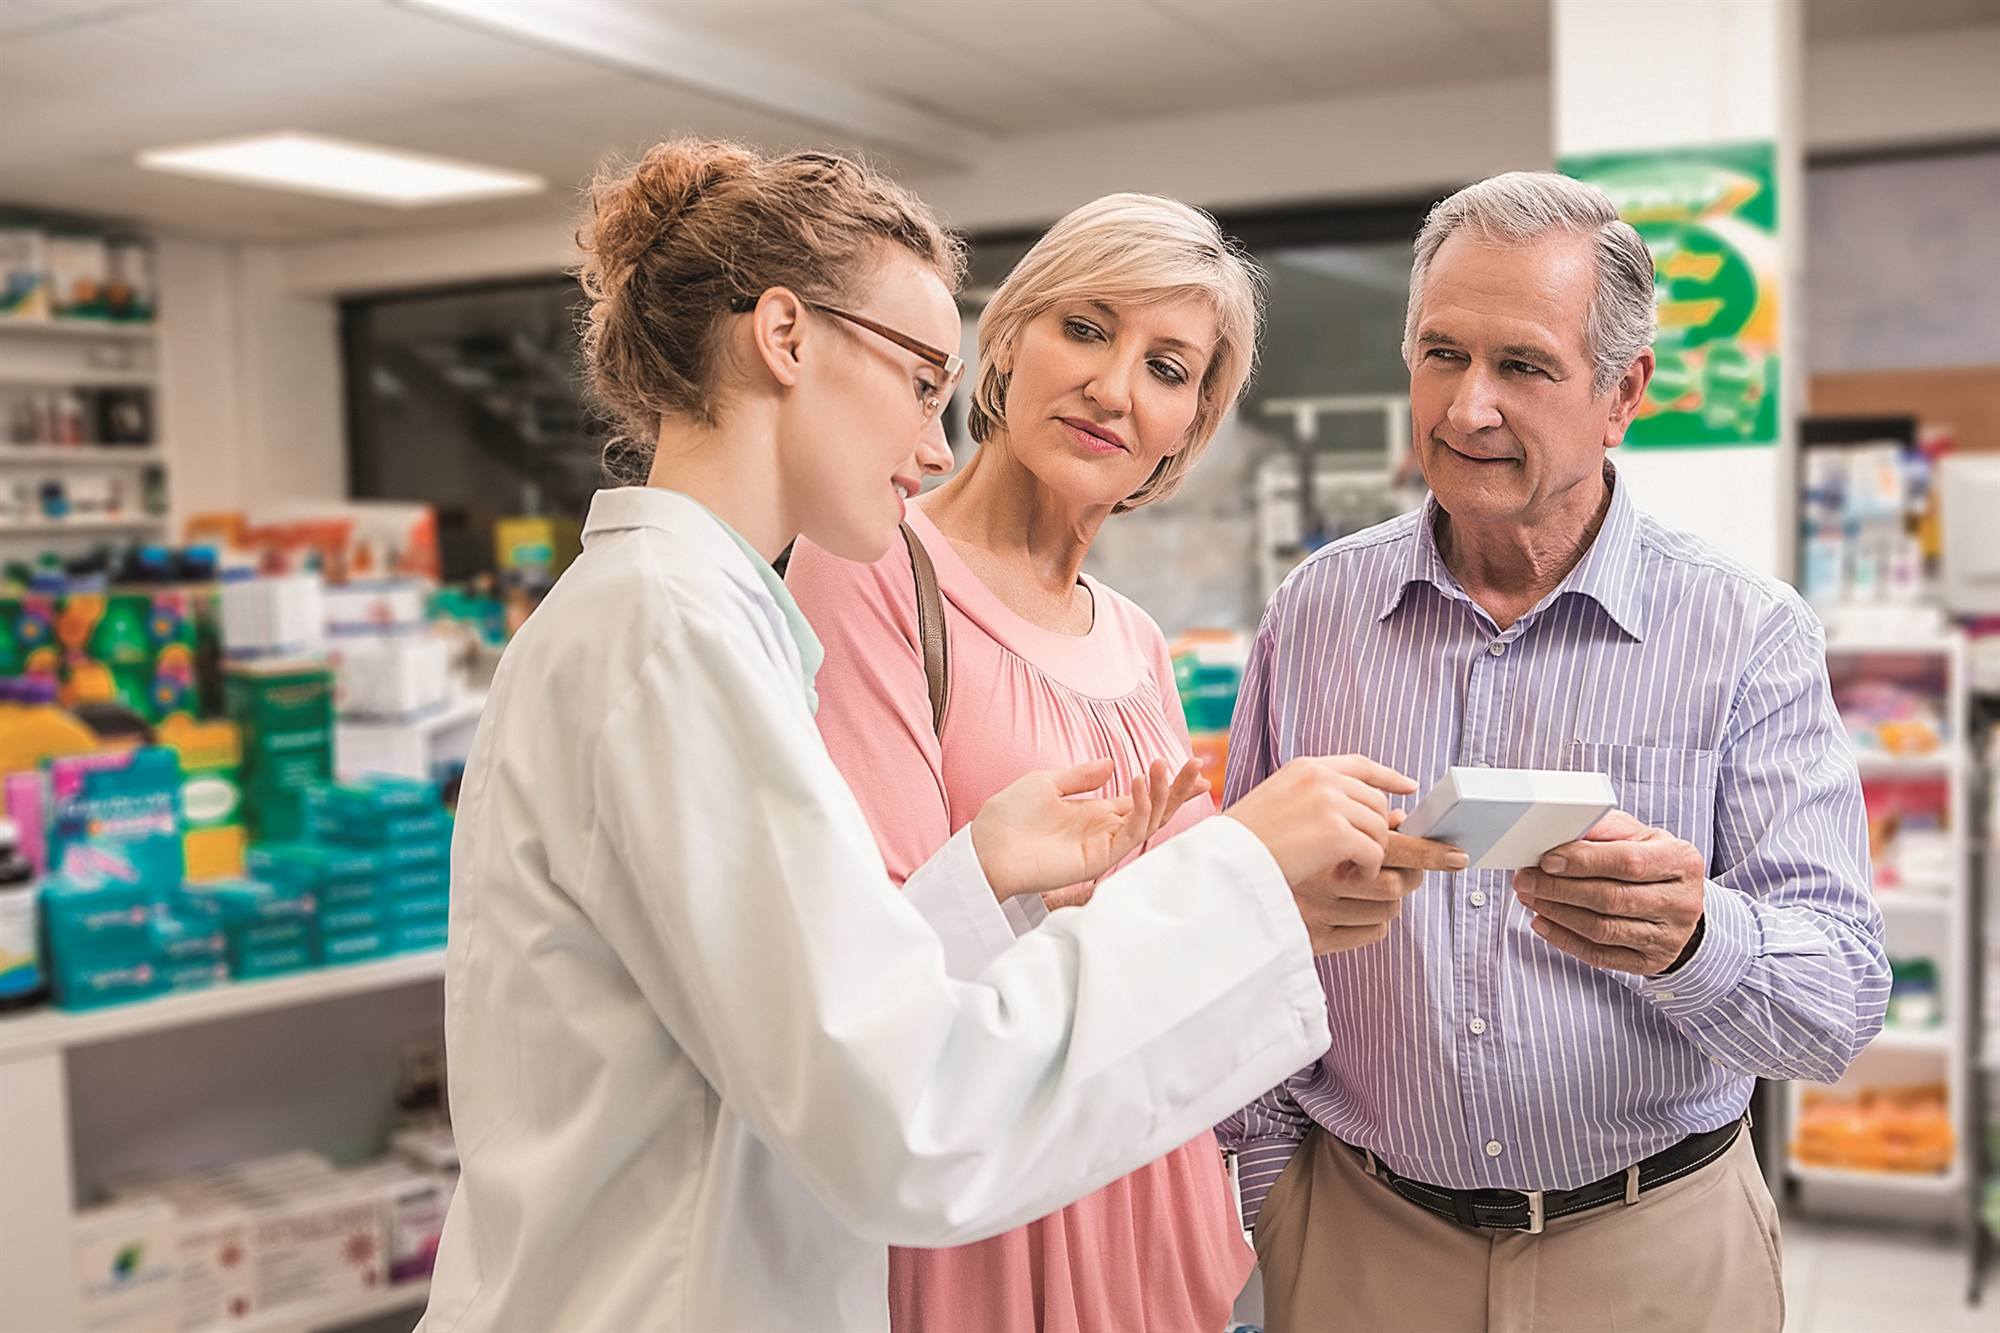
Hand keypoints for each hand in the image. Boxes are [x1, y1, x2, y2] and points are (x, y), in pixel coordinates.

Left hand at [969, 757, 1207, 902]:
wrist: (986, 846)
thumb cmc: (1009, 816)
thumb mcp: (1047, 783)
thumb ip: (1082, 777)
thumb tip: (1112, 764)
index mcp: (1096, 812)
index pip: (1143, 798)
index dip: (1169, 784)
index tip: (1195, 769)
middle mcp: (1106, 829)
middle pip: (1155, 810)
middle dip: (1178, 789)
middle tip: (1198, 766)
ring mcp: (1104, 845)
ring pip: (1149, 821)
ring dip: (1163, 795)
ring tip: (1164, 767)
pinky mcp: (1099, 859)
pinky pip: (1130, 834)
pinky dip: (1141, 809)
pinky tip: (1142, 785)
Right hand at [1223, 756, 1450, 954]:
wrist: (1224, 861)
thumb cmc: (1246, 843)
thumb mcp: (1278, 805)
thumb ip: (1317, 800)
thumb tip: (1377, 814)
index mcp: (1305, 767)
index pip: (1360, 764)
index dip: (1389, 777)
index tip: (1409, 788)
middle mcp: (1321, 778)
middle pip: (1378, 803)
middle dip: (1378, 834)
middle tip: (1360, 861)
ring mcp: (1330, 802)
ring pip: (1380, 829)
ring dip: (1371, 856)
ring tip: (1348, 874)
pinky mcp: (1337, 832)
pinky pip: (1374, 853)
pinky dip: (1367, 871)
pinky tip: (1347, 879)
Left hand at [1512, 810, 1705, 974]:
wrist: (1678, 902)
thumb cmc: (1651, 862)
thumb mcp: (1637, 836)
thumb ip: (1603, 829)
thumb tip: (1560, 827)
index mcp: (1681, 861)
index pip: (1628, 862)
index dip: (1583, 861)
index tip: (1547, 859)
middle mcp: (1681, 902)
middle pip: (1611, 898)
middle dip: (1559, 889)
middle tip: (1525, 879)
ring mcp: (1668, 937)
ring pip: (1602, 929)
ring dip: (1557, 913)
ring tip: (1530, 897)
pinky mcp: (1650, 962)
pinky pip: (1600, 955)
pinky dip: (1564, 940)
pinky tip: (1542, 923)